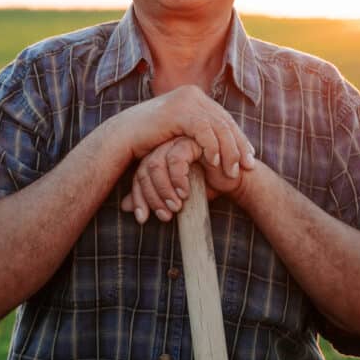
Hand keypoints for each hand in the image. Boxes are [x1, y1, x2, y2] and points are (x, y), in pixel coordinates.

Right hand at [117, 85, 255, 181]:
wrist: (123, 137)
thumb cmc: (149, 139)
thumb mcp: (178, 133)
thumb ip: (195, 132)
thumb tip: (216, 141)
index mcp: (195, 97)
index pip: (224, 119)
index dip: (239, 138)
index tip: (248, 158)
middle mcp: (193, 94)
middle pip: (225, 122)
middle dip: (239, 146)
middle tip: (248, 166)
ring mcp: (186, 100)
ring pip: (218, 127)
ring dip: (228, 151)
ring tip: (232, 171)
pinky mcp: (179, 110)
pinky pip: (204, 130)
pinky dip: (212, 147)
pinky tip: (215, 162)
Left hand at [120, 135, 253, 223]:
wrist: (234, 181)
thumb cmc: (206, 187)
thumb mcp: (175, 197)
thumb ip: (152, 197)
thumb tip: (125, 207)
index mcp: (157, 157)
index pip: (138, 176)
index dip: (139, 199)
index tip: (143, 219)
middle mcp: (163, 147)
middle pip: (143, 170)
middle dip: (152, 197)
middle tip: (166, 215)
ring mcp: (176, 141)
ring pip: (155, 164)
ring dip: (164, 190)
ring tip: (177, 206)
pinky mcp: (190, 140)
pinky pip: (175, 159)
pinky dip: (178, 179)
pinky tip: (187, 192)